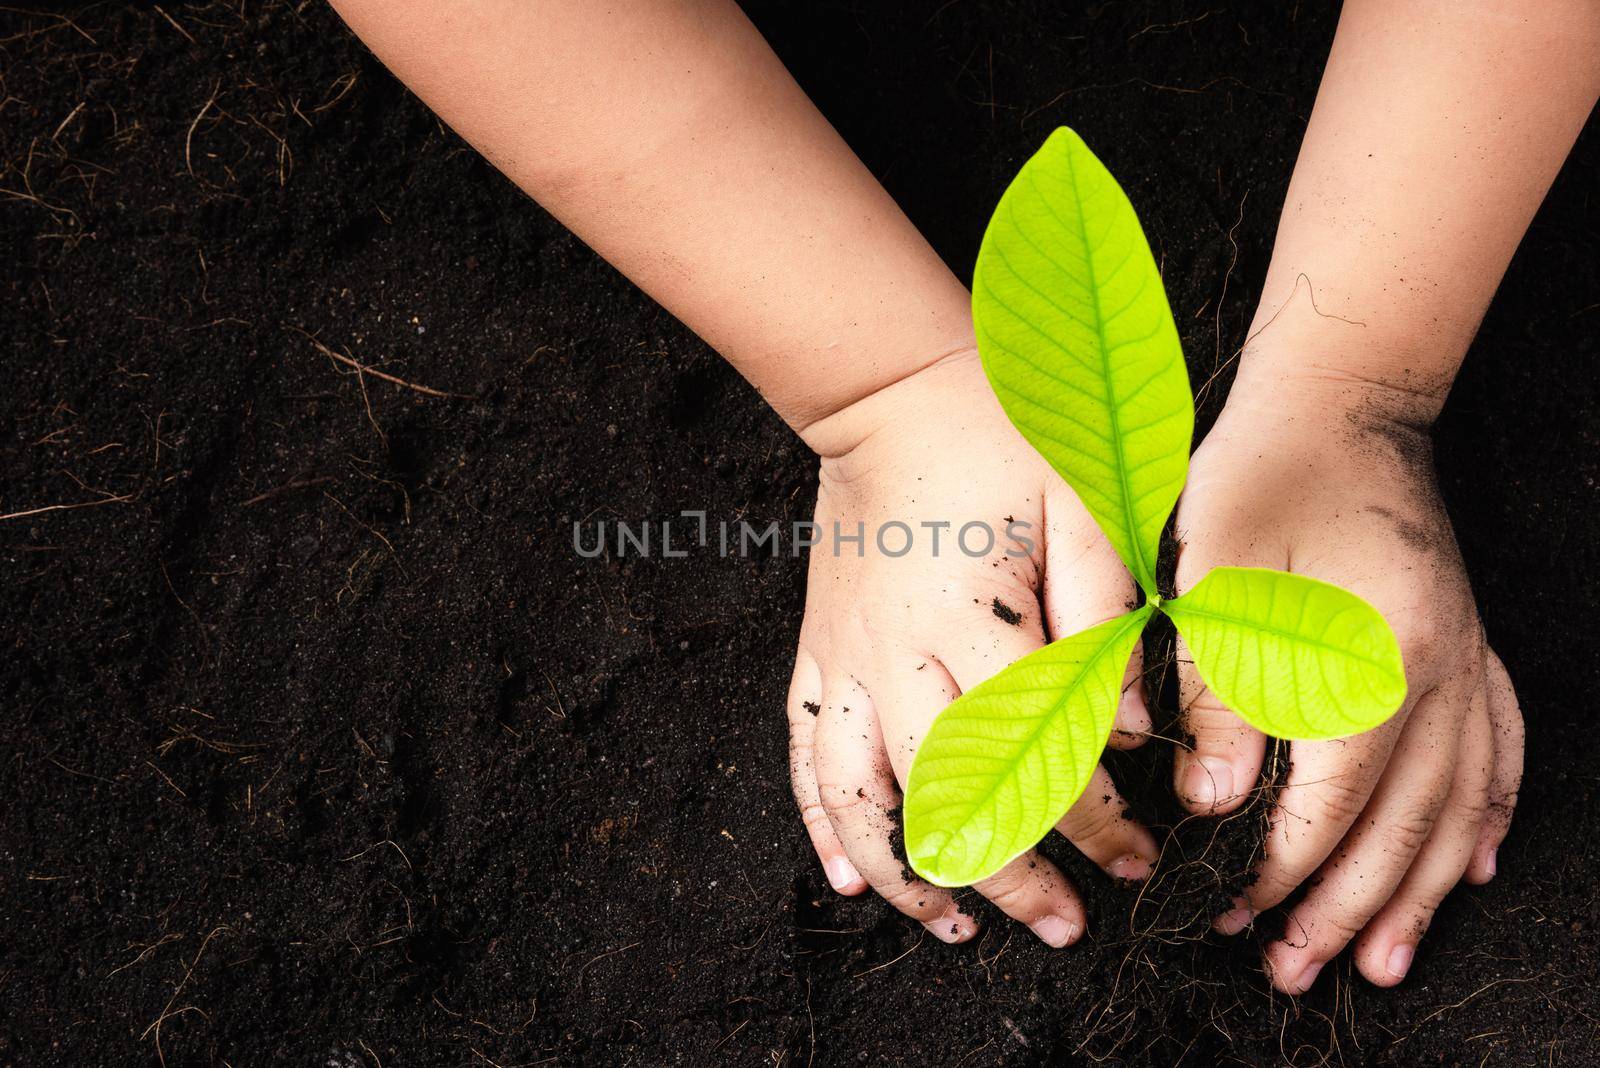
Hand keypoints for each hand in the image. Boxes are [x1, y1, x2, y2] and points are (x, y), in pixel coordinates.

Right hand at [787, 348, 1159, 946]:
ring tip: (957, 932)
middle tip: (1067, 926)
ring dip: (905, 877)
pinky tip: (847, 879)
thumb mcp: (1084, 500)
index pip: (1036, 754)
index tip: (1136, 859)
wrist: (889, 388)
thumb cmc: (1000, 433)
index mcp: (970, 618)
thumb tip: (1136, 730)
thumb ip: (1109, 614)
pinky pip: (805, 756)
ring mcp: (843, 659)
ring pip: (858, 800)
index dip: (1092, 823)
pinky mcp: (816, 652)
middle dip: (1010, 878)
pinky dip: (823, 826)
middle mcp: (894, 654)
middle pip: (945, 799)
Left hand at [1171, 358, 1522, 992]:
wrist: (1336, 405)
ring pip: (1458, 805)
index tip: (1233, 914)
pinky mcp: (1466, 645)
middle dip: (1344, 910)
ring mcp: (1465, 661)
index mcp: (1374, 663)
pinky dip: (1488, 815)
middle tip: (1295, 971)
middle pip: (1401, 825)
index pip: (1332, 805)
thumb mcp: (1213, 579)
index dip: (1282, 872)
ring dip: (1421, 891)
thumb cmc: (1260, 480)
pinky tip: (1478, 863)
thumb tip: (1214, 804)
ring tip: (1384, 961)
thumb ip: (1219, 693)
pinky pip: (1500, 750)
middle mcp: (1439, 675)